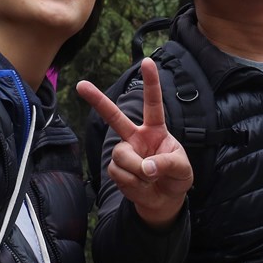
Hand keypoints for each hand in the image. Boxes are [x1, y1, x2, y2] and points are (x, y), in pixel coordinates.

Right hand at [77, 59, 192, 228]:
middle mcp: (136, 137)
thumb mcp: (182, 169)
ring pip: (120, 154)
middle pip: (114, 117)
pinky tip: (141, 186)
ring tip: (150, 179)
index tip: (147, 61)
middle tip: (80, 85)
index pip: (153, 103)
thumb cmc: (176, 178)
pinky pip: (119, 173)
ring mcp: (125, 152)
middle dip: (97, 100)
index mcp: (155, 129)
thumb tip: (146, 167)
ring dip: (137, 170)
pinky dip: (133, 183)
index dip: (151, 82)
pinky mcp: (116, 170)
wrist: (164, 201)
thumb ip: (166, 164)